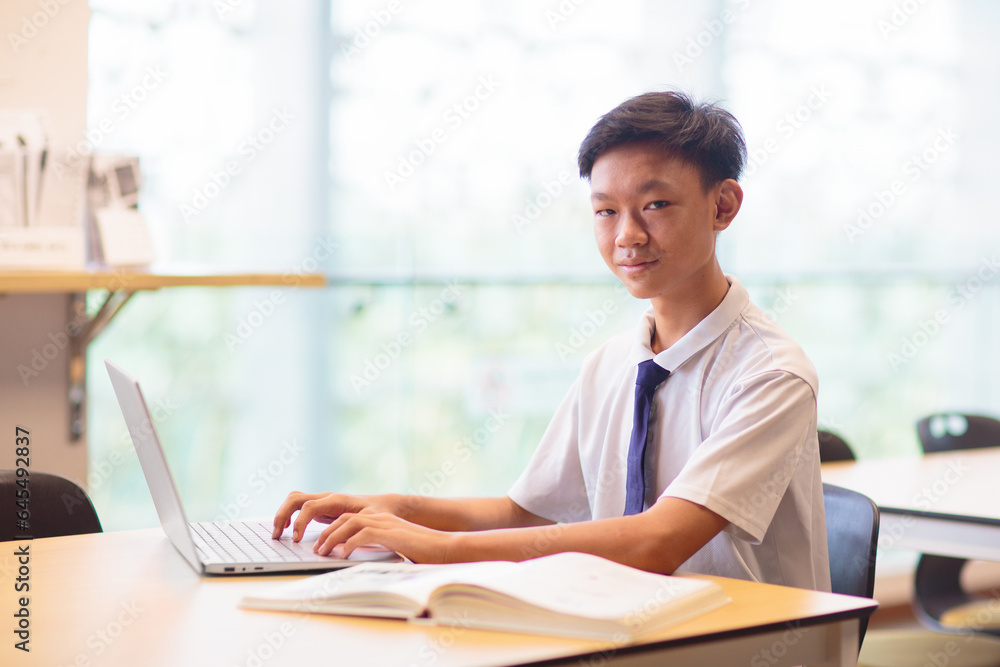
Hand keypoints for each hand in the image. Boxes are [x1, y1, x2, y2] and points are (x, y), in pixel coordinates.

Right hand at [272, 491, 384, 540]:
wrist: (383, 505)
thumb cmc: (378, 513)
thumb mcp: (371, 521)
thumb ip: (357, 528)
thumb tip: (342, 541)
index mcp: (336, 500)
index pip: (309, 506)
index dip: (299, 522)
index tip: (296, 539)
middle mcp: (326, 497)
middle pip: (295, 499)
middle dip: (282, 515)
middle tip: (277, 536)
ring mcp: (322, 501)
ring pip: (295, 500)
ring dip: (282, 514)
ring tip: (278, 533)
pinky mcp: (321, 507)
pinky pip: (299, 507)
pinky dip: (289, 515)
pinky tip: (287, 529)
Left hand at [313, 511, 455, 563]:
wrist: (448, 548)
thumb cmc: (426, 552)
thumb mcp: (398, 548)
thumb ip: (380, 548)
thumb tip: (360, 558)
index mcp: (383, 521)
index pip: (351, 518)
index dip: (334, 529)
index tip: (323, 543)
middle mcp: (383, 519)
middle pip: (346, 518)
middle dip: (328, 533)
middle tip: (318, 549)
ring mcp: (388, 524)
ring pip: (351, 523)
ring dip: (334, 537)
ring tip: (324, 552)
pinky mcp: (392, 534)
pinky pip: (364, 534)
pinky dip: (350, 543)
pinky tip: (344, 554)